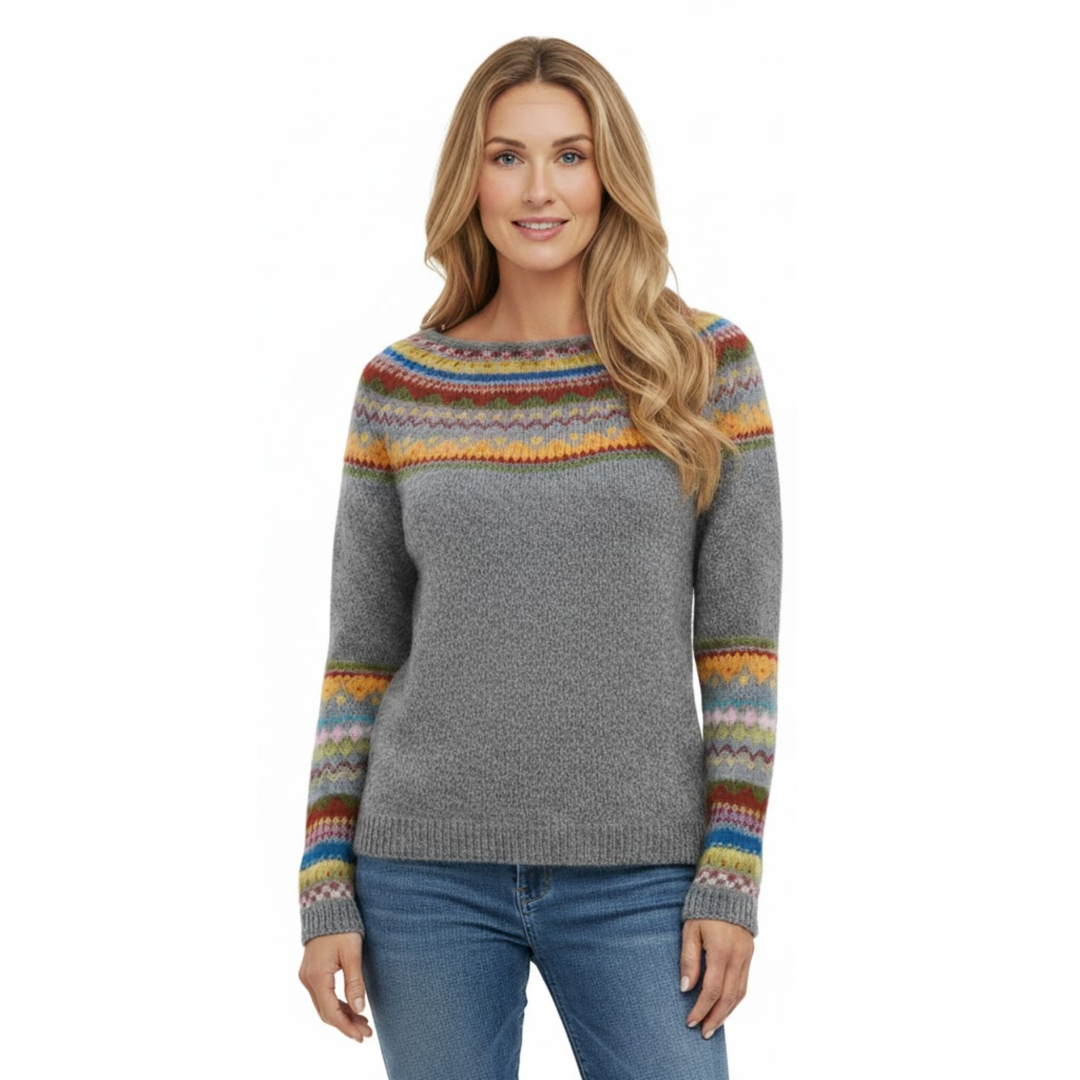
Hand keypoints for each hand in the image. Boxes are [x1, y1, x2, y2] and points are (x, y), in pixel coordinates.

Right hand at [298, 931, 373, 1042]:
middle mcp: (308, 980)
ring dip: (342, 1015)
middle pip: (326, 1012)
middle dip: (346, 1024)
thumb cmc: (342, 928)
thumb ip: (354, 982)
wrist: (326, 907)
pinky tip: (351, 1008)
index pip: (331, 1012)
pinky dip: (336, 1004)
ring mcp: (307, 977)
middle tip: (366, 1033)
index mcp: (318, 977)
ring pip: (323, 1005)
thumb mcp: (352, 954)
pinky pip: (322, 996)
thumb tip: (359, 1010)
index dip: (346, 1026)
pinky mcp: (311, 973)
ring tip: (362, 1023)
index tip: (361, 1036)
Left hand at [680, 918, 753, 1037]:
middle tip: (704, 1033)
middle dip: (715, 1018)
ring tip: (714, 1025)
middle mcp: (737, 957)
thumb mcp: (690, 930)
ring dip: (727, 1012)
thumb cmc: (703, 908)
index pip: (711, 990)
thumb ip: (689, 960)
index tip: (690, 1021)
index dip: (700, 1009)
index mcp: (720, 952)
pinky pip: (745, 983)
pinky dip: (735, 998)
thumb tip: (686, 988)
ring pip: (739, 993)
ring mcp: (746, 956)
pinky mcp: (750, 954)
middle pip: (728, 997)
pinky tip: (726, 1006)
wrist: (728, 886)